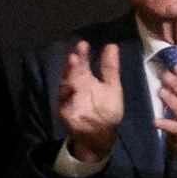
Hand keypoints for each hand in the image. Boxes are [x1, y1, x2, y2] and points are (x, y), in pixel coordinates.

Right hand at [56, 41, 123, 163]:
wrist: (101, 133)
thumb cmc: (106, 109)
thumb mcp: (112, 86)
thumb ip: (110, 68)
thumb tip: (111, 45)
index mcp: (85, 78)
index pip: (81, 63)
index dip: (81, 54)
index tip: (83, 44)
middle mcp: (74, 86)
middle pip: (72, 72)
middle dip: (73, 64)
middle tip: (75, 54)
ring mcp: (69, 99)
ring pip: (66, 86)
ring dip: (68, 77)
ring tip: (73, 66)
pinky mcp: (66, 113)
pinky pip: (64, 105)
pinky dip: (67, 98)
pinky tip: (71, 90)